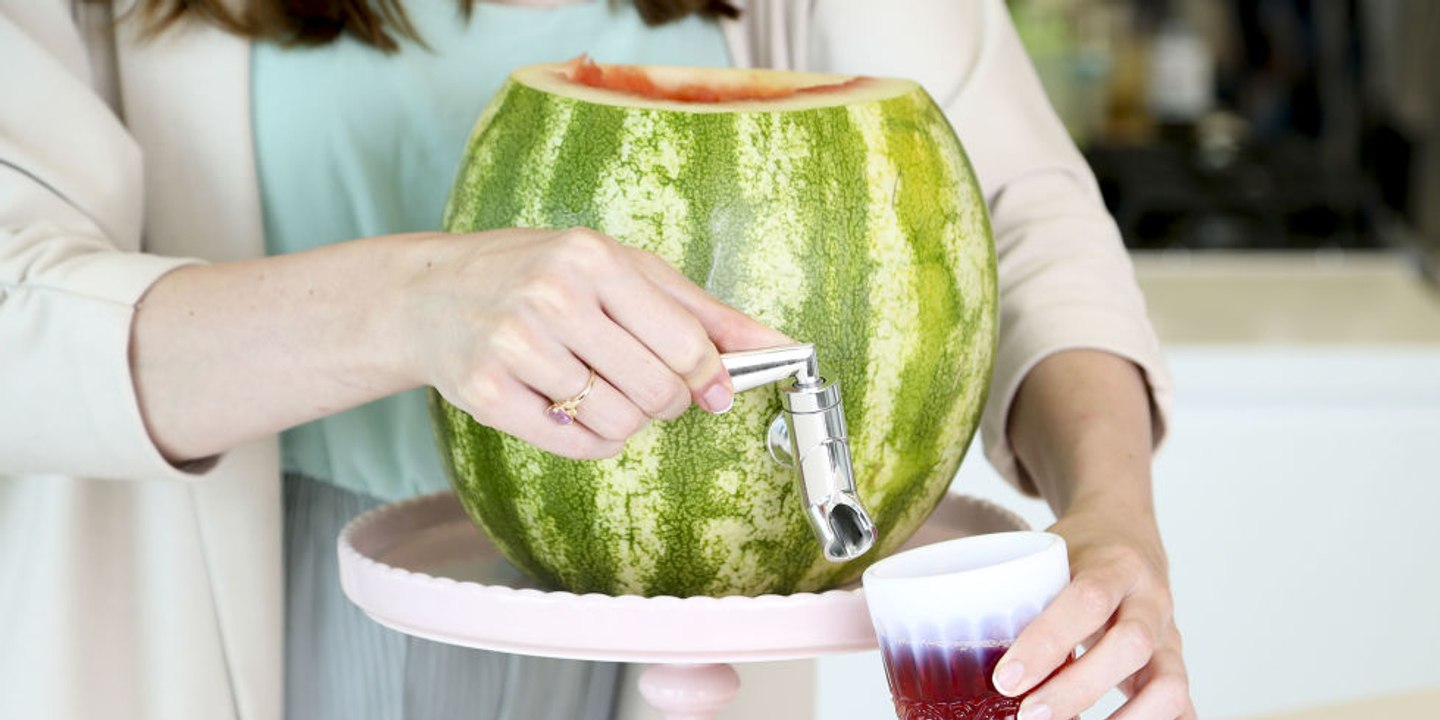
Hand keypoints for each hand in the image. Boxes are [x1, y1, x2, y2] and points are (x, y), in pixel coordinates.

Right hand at [398, 227, 789, 458]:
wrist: (432, 296)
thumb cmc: (539, 275)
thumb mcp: (622, 270)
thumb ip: (700, 311)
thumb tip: (777, 346)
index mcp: (593, 259)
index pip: (685, 343)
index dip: (707, 377)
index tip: (709, 388)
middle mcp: (552, 298)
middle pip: (656, 390)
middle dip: (666, 401)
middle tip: (644, 385)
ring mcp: (514, 346)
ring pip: (619, 423)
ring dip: (625, 420)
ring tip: (600, 389)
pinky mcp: (486, 393)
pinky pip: (576, 444)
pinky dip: (592, 440)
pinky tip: (574, 409)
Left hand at [991, 504, 1194, 719]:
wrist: (1129, 531)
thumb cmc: (1077, 550)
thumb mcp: (1047, 554)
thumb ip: (1019, 593)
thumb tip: (954, 649)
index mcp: (1115, 565)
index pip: (1087, 599)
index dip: (1046, 641)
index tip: (1005, 679)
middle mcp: (1151, 601)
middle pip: (1130, 645)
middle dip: (1078, 688)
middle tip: (1029, 717)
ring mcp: (1171, 637)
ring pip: (1170, 684)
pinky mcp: (1175, 665)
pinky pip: (1182, 706)